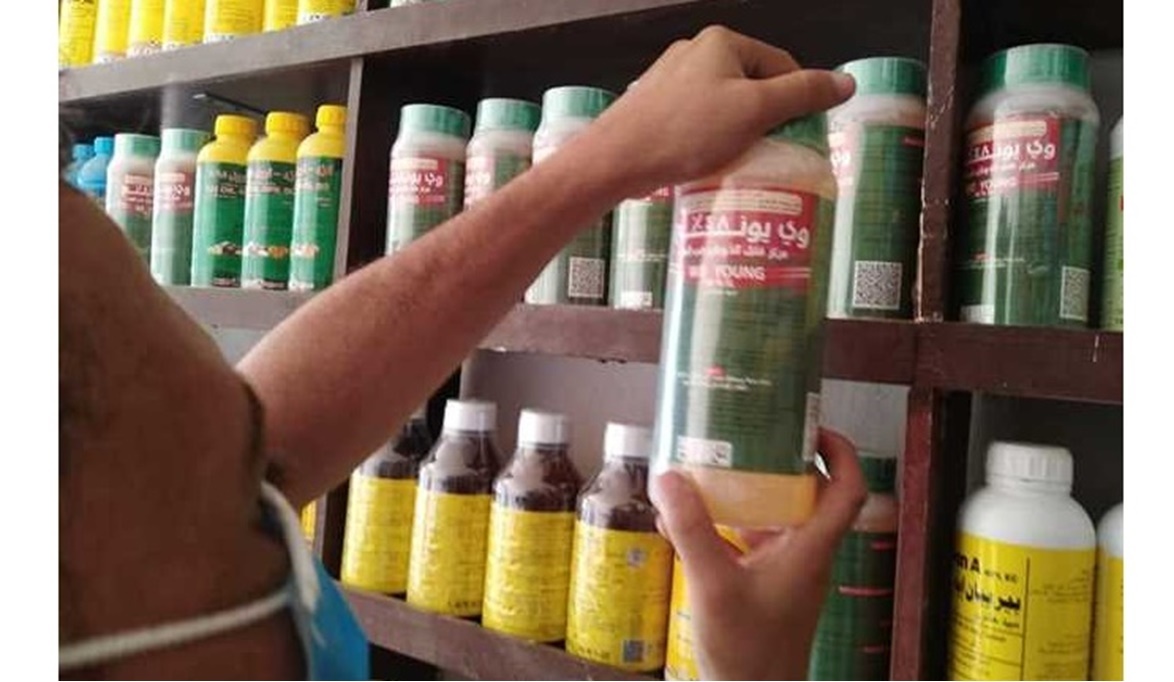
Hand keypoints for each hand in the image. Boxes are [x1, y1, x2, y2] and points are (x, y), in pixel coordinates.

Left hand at [582, 26, 854, 197]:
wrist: (615, 160)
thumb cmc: (686, 131)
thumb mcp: (754, 111)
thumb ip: (802, 94)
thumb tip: (845, 82)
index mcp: (722, 42)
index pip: (782, 65)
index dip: (798, 101)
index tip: (801, 136)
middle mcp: (695, 53)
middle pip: (753, 86)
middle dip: (766, 120)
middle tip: (773, 154)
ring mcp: (671, 81)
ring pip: (724, 107)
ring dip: (739, 134)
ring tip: (742, 164)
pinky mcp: (655, 109)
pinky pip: (698, 122)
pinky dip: (710, 142)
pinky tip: (710, 164)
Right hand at [651, 428, 867, 679]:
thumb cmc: (747, 652)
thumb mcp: (712, 584)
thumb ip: (691, 530)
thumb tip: (668, 477)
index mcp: (811, 548)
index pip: (848, 489)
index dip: (839, 451)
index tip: (809, 426)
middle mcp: (804, 554)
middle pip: (806, 494)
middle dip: (777, 461)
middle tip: (746, 436)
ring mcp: (784, 571)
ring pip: (773, 517)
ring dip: (746, 493)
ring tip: (710, 468)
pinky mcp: (763, 586)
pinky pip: (748, 542)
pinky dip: (723, 525)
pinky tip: (683, 521)